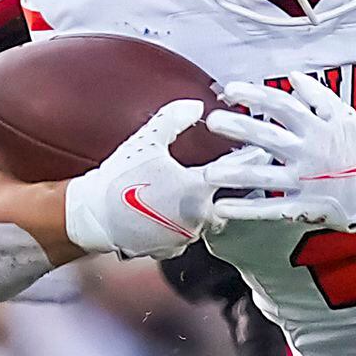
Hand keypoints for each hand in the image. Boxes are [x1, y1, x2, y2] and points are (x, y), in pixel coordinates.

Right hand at [61, 99, 288, 258]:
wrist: (93, 216)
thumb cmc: (120, 177)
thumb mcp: (146, 140)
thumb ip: (174, 119)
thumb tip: (196, 106)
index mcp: (197, 188)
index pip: (236, 171)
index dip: (251, 158)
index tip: (263, 151)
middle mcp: (198, 216)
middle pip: (231, 202)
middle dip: (237, 188)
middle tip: (242, 175)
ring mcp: (186, 236)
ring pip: (210, 220)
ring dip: (211, 206)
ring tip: (209, 193)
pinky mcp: (172, 249)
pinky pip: (189, 234)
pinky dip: (188, 223)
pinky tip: (181, 213)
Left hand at [203, 74, 355, 236]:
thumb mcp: (347, 117)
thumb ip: (319, 97)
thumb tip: (292, 76)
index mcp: (318, 127)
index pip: (282, 106)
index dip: (255, 96)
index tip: (230, 90)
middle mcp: (310, 152)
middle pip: (268, 137)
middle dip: (239, 128)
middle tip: (213, 121)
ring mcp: (306, 181)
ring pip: (264, 176)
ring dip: (234, 174)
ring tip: (208, 172)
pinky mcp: (304, 207)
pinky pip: (269, 208)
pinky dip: (245, 209)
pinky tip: (222, 206)